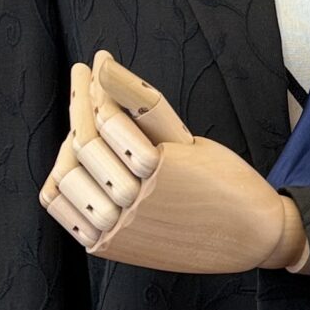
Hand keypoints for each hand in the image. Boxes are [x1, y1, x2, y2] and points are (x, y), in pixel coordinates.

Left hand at [39, 50, 309, 274]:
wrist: (248, 238)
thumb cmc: (227, 182)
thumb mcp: (191, 140)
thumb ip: (144, 108)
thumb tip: (104, 67)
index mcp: (161, 170)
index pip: (109, 119)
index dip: (97, 85)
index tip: (97, 62)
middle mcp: (137, 203)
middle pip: (84, 145)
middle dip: (79, 102)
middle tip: (81, 76)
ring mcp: (120, 229)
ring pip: (67, 177)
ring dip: (69, 145)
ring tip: (83, 126)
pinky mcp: (111, 247)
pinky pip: (65, 210)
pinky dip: (61, 181)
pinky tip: (73, 162)